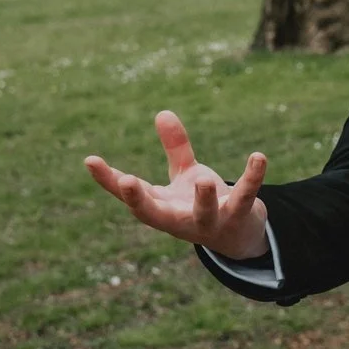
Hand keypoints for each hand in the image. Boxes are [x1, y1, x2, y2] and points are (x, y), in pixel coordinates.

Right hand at [84, 111, 270, 260]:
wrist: (241, 236)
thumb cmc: (204, 204)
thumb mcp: (186, 176)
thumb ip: (175, 148)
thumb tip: (163, 112)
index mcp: (161, 207)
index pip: (129, 194)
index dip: (107, 180)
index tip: (90, 160)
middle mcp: (179, 219)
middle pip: (153, 214)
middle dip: (138, 200)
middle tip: (126, 181)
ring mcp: (209, 222)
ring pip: (203, 213)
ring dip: (203, 197)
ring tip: (203, 180)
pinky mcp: (238, 217)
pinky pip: (246, 197)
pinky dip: (252, 178)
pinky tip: (259, 157)